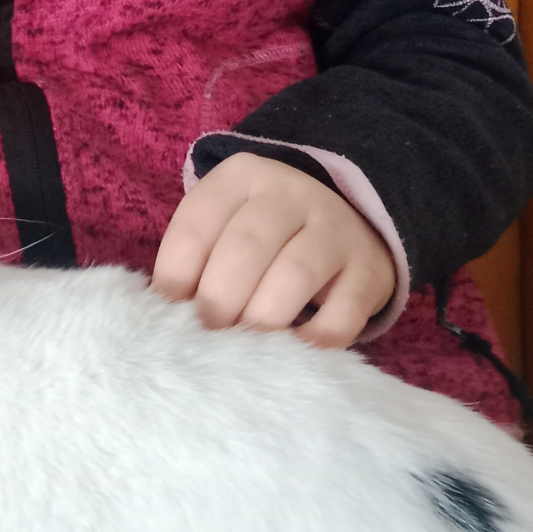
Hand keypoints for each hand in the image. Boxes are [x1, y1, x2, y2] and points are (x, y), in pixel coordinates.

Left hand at [152, 152, 395, 348]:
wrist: (347, 222)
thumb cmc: (263, 236)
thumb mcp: (224, 225)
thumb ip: (195, 259)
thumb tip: (164, 318)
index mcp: (241, 177)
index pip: (196, 225)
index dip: (175, 278)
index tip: (169, 317)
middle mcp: (290, 194)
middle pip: (246, 247)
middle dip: (218, 302)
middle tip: (208, 337)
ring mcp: (335, 230)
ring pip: (295, 275)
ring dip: (261, 319)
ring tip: (244, 349)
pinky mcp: (368, 273)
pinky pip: (341, 314)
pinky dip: (313, 342)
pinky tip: (291, 354)